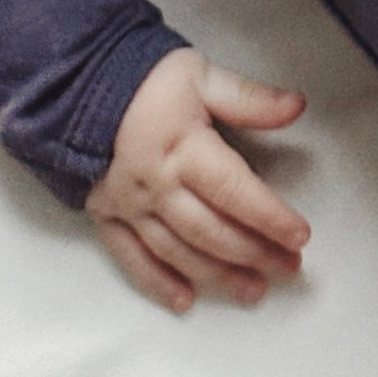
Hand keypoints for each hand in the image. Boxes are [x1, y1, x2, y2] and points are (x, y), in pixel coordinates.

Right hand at [85, 48, 310, 312]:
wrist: (76, 86)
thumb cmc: (147, 80)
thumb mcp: (202, 76)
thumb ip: (249, 98)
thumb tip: (297, 106)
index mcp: (184, 149)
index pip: (235, 192)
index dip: (270, 217)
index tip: (301, 236)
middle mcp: (156, 185)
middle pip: (212, 230)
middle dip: (255, 252)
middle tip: (290, 267)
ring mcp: (129, 206)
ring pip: (178, 251)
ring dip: (218, 275)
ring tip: (254, 291)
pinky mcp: (106, 216)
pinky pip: (131, 258)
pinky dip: (157, 282)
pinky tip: (185, 301)